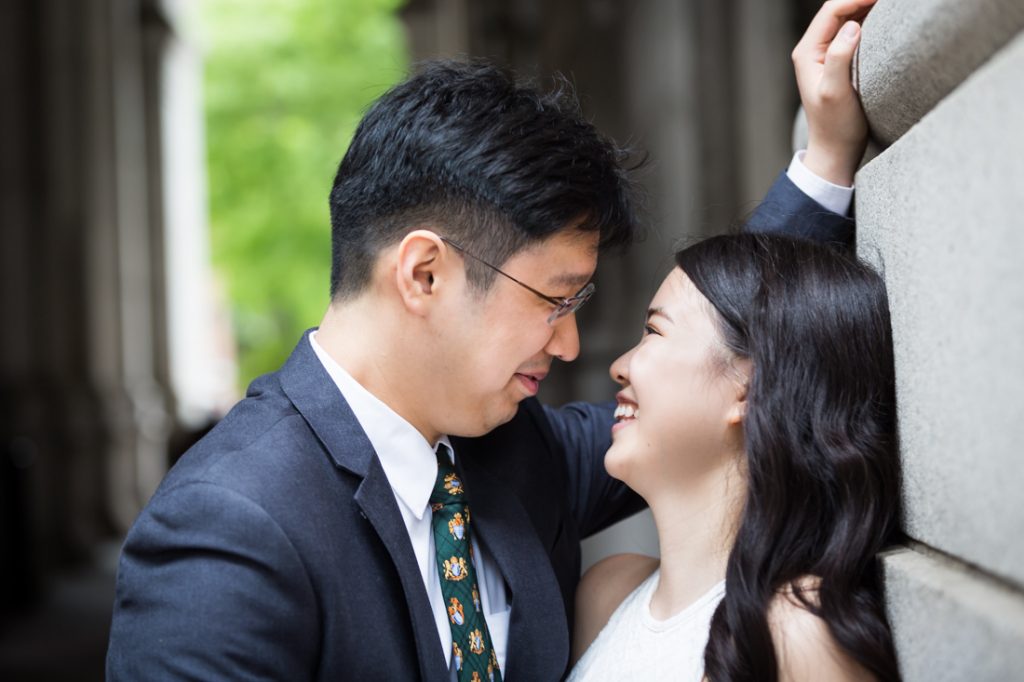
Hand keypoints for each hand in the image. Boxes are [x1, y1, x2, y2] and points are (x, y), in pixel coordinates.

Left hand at [792, 0, 875, 185]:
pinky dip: (872, 20)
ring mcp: (827, 53)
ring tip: (893, 5)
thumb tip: (851, 26)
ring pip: (849, 17)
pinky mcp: (841, 60)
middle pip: (840, 9)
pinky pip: (856, 31)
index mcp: (807, 52)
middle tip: (893, 0)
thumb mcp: (836, 92)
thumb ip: (839, 58)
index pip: (832, 10)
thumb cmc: (835, 125)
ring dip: (869, 7)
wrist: (836, 149)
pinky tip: (890, 16)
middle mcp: (814, 48)